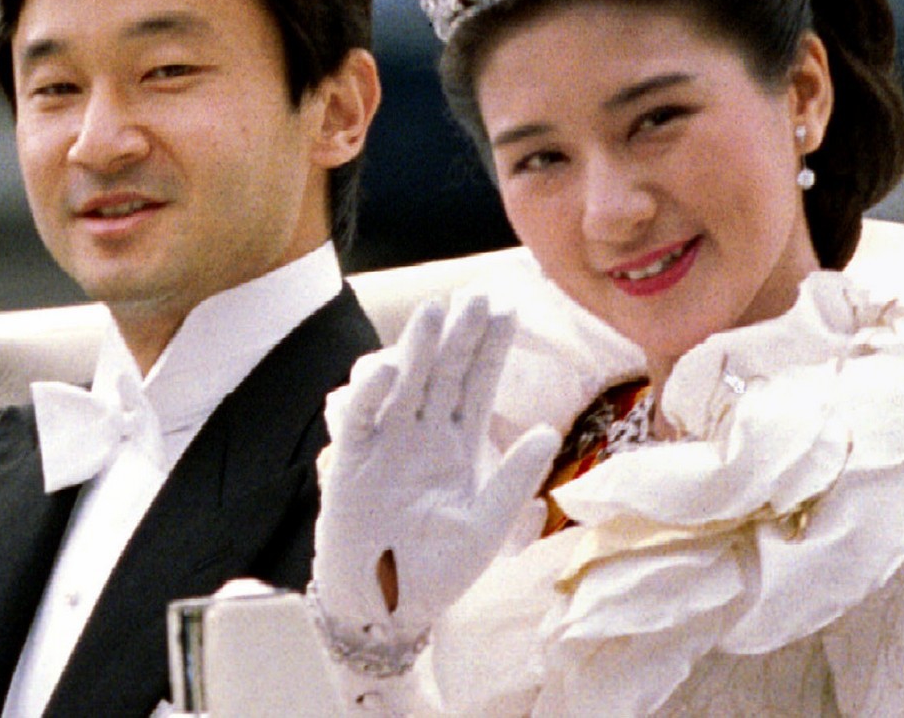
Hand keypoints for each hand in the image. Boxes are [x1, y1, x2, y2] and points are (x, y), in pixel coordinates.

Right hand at [313, 294, 560, 637]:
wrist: (385, 608)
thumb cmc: (436, 569)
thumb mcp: (486, 526)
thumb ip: (514, 479)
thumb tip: (551, 430)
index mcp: (456, 445)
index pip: (477, 385)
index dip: (492, 349)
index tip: (508, 310)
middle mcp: (422, 435)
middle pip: (443, 374)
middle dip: (460, 335)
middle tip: (476, 295)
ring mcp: (386, 445)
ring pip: (405, 386)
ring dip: (418, 349)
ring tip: (436, 310)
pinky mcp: (352, 464)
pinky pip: (361, 422)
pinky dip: (372, 396)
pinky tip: (390, 370)